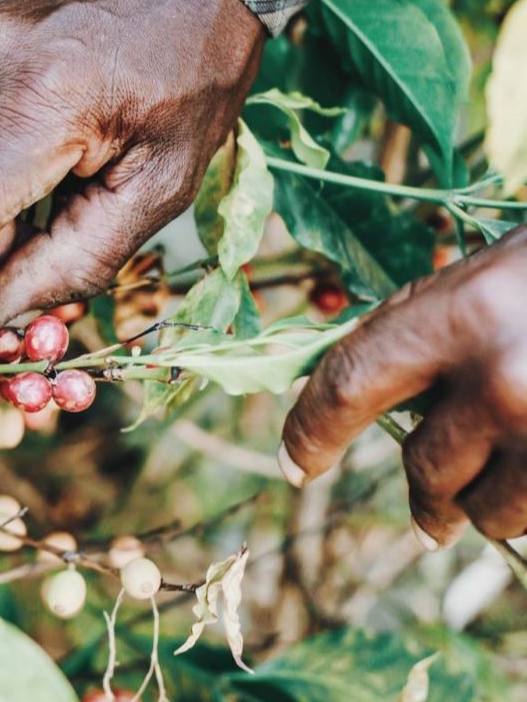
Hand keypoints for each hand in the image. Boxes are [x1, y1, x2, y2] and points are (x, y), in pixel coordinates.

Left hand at [280, 226, 526, 548]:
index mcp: (457, 313)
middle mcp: (502, 378)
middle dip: (424, 497)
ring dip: (485, 507)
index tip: (293, 465)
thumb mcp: (480, 283)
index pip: (349, 384)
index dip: (310, 431)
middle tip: (429, 513)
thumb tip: (357, 399)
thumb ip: (420, 337)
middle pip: (425, 468)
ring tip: (503, 485)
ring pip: (489, 511)